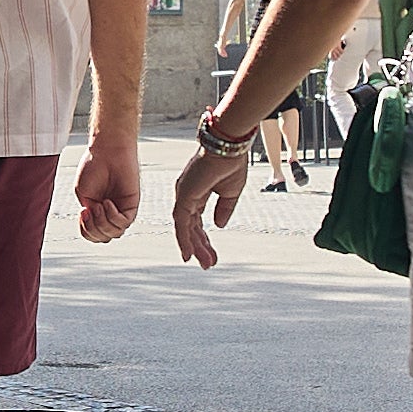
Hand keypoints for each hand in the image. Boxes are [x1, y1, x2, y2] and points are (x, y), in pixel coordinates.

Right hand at [76, 132, 142, 244]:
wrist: (107, 151)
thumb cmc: (93, 166)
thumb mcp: (83, 195)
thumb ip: (88, 214)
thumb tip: (95, 227)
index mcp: (97, 212)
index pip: (93, 235)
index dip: (85, 231)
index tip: (82, 213)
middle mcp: (110, 213)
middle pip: (103, 238)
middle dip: (93, 230)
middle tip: (89, 210)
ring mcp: (122, 210)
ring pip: (114, 234)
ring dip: (102, 223)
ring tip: (99, 205)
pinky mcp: (132, 205)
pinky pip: (124, 223)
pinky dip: (113, 216)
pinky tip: (108, 203)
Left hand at [168, 145, 250, 269]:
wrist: (229, 147)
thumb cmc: (231, 162)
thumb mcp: (230, 192)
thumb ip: (223, 209)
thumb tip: (219, 226)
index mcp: (196, 193)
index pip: (196, 221)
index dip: (203, 239)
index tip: (210, 254)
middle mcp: (186, 195)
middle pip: (190, 227)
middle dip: (200, 247)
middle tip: (208, 264)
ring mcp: (183, 195)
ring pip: (185, 229)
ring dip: (195, 248)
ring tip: (205, 263)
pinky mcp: (184, 196)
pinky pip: (181, 223)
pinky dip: (184, 240)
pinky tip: (189, 254)